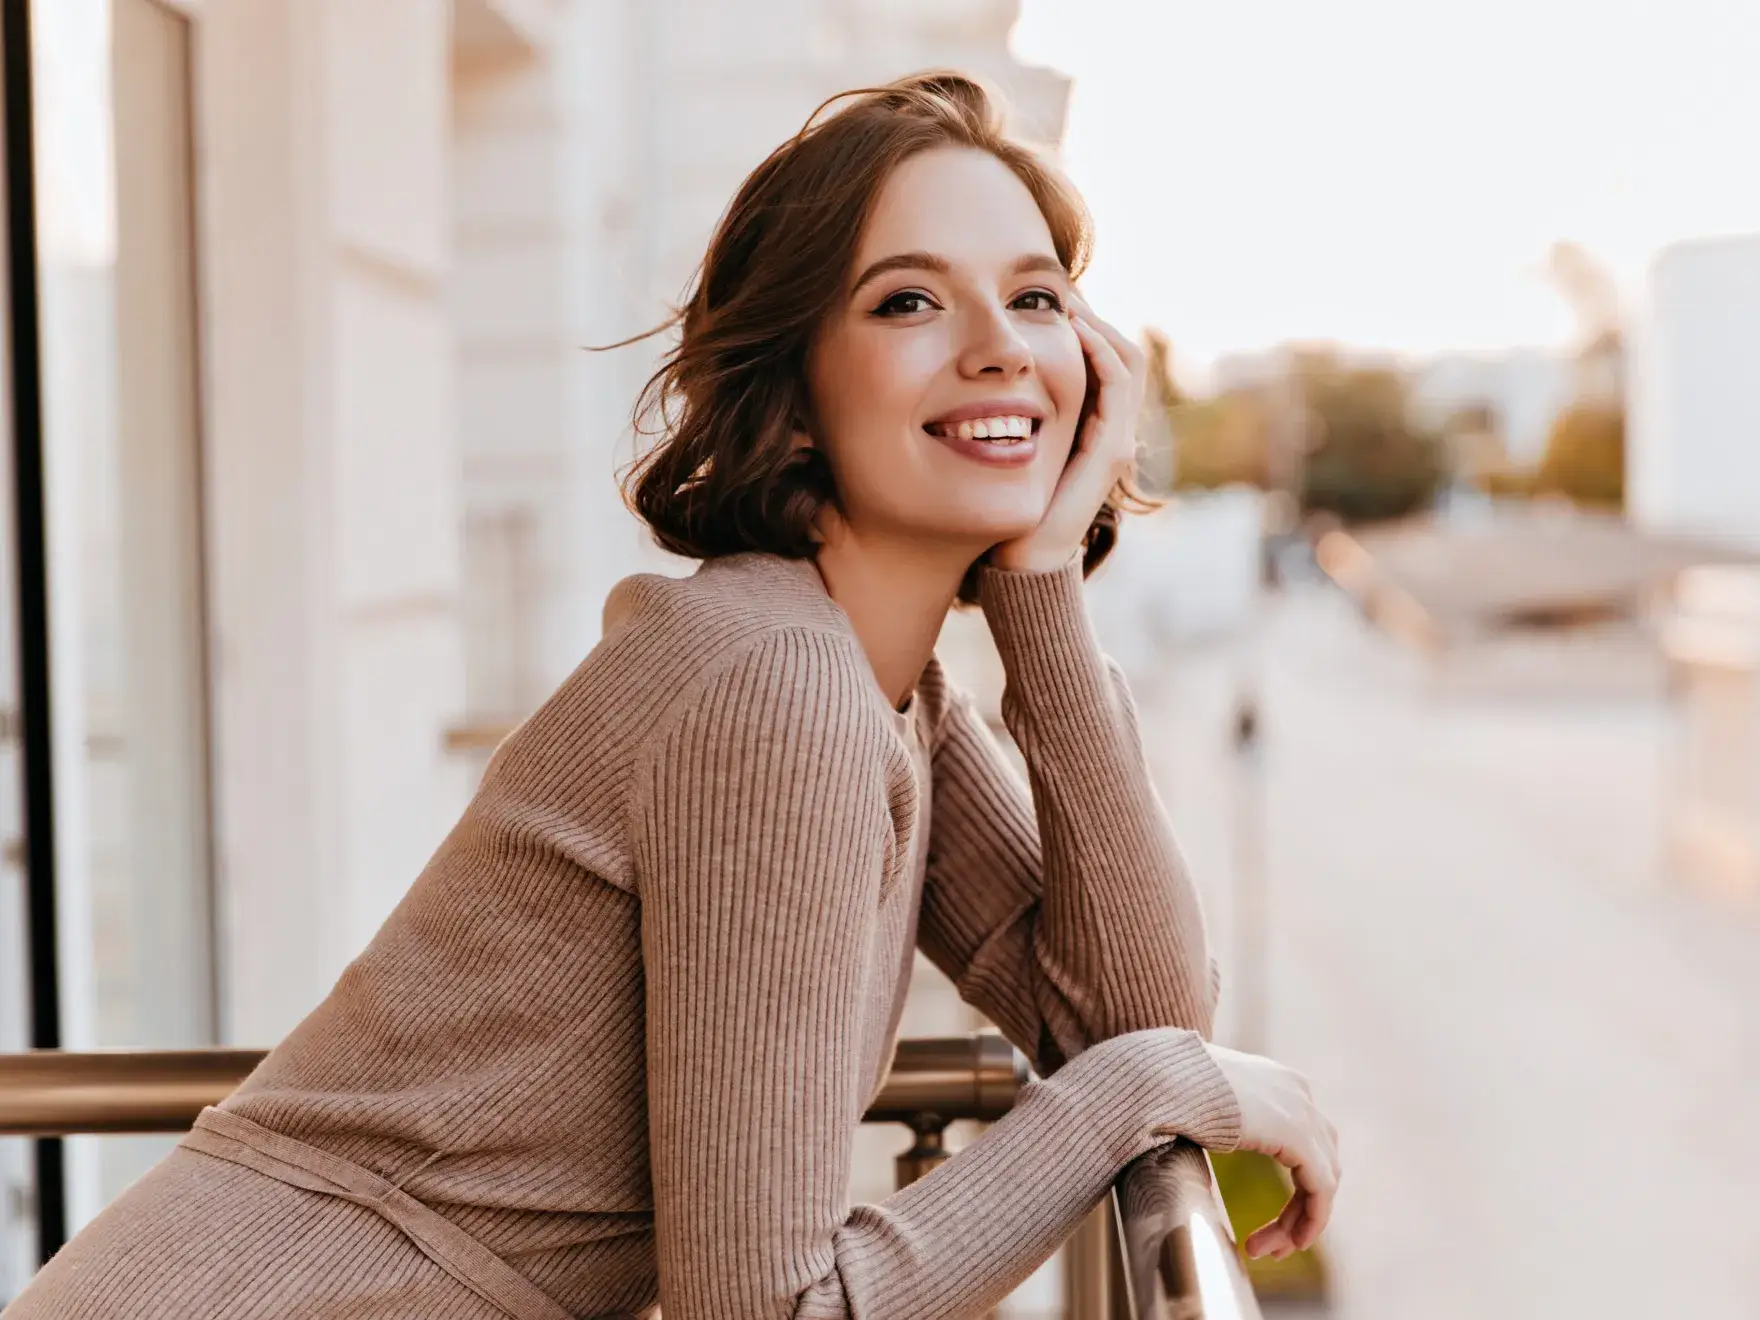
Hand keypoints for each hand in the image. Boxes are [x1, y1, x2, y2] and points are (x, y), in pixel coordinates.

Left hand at [988, 294, 1145, 573]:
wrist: (1019, 561)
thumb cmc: (1006, 507)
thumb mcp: (1007, 445)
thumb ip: (1009, 412)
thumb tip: (976, 371)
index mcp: (1091, 427)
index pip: (1104, 358)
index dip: (1082, 325)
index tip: (1046, 299)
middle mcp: (1111, 431)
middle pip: (1122, 352)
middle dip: (1092, 317)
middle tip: (1058, 290)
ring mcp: (1115, 441)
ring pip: (1126, 361)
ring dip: (1098, 324)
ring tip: (1066, 300)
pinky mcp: (1109, 453)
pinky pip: (1116, 386)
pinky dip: (1099, 351)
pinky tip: (1072, 330)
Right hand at [1175, 1043, 1340, 1259]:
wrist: (1162, 1076)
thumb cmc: (1168, 1088)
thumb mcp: (1208, 1105)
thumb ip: (1226, 1123)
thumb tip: (1201, 1143)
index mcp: (1277, 1081)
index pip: (1304, 1142)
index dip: (1295, 1186)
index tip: (1268, 1218)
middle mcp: (1297, 1091)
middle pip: (1319, 1162)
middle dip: (1299, 1208)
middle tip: (1273, 1245)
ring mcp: (1301, 1110)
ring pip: (1323, 1179)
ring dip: (1300, 1220)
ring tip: (1272, 1252)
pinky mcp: (1298, 1134)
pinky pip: (1321, 1188)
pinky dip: (1312, 1218)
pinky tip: (1293, 1242)